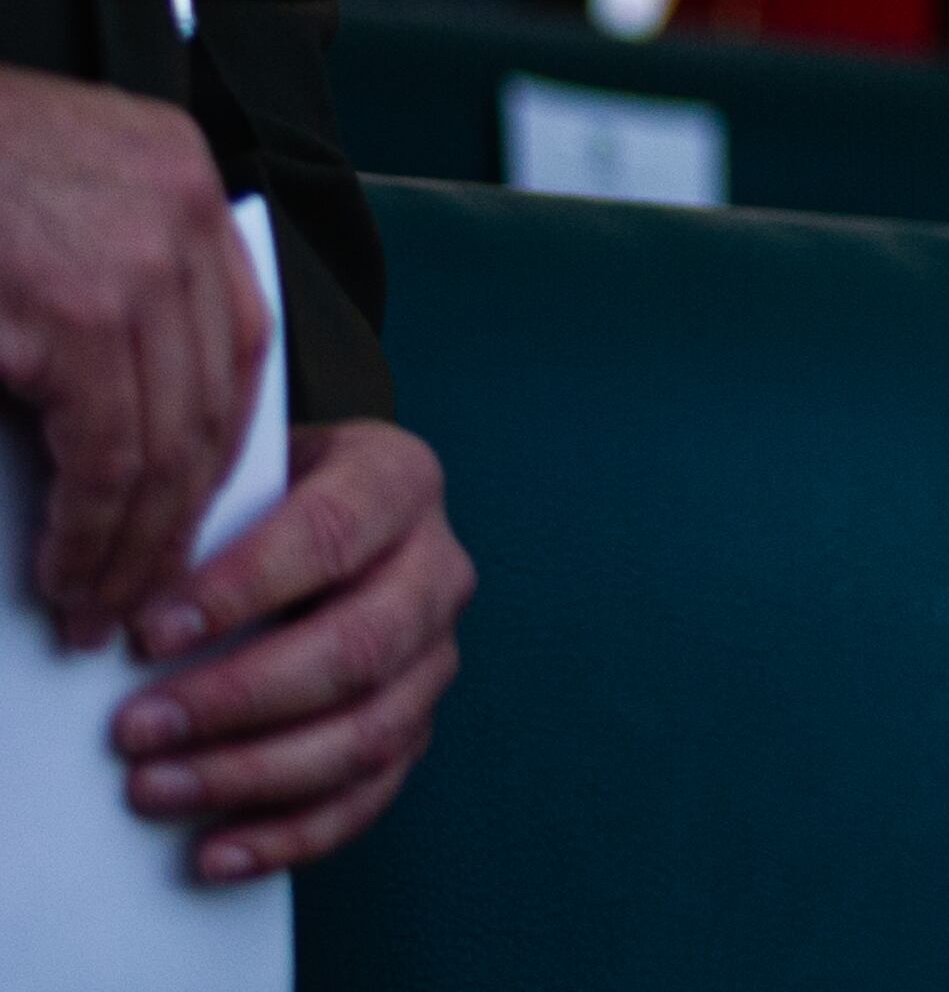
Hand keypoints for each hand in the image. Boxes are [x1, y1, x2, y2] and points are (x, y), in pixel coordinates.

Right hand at [0, 69, 266, 648]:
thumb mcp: (38, 207)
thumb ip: (91, 287)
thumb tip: (113, 429)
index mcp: (177, 175)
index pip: (240, 333)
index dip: (219, 436)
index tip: (191, 506)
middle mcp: (180, 210)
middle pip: (217, 396)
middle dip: (182, 510)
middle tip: (144, 587)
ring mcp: (136, 259)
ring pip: (172, 439)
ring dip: (136, 539)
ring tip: (96, 601)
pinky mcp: (79, 313)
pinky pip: (112, 451)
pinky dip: (92, 526)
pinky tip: (65, 568)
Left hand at [114, 419, 469, 880]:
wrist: (324, 515)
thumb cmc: (267, 499)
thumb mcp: (247, 477)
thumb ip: (209, 522)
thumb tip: (132, 603)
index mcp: (398, 482)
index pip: (332, 534)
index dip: (242, 589)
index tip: (150, 634)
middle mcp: (437, 569)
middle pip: (360, 646)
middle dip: (240, 698)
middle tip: (137, 728)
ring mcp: (435, 655)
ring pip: (370, 731)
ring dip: (254, 774)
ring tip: (156, 788)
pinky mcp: (417, 725)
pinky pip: (369, 795)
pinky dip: (291, 834)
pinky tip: (217, 851)